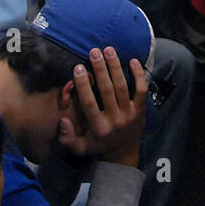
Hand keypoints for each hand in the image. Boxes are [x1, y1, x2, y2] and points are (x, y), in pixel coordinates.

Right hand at [57, 47, 146, 165]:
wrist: (123, 155)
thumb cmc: (98, 147)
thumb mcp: (79, 148)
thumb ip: (66, 137)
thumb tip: (63, 120)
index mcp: (98, 128)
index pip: (89, 103)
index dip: (83, 85)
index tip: (78, 67)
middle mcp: (115, 120)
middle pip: (107, 90)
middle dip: (100, 69)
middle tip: (94, 51)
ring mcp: (130, 114)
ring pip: (123, 86)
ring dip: (115, 67)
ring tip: (109, 50)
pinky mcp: (141, 110)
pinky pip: (141, 90)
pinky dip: (139, 75)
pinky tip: (133, 60)